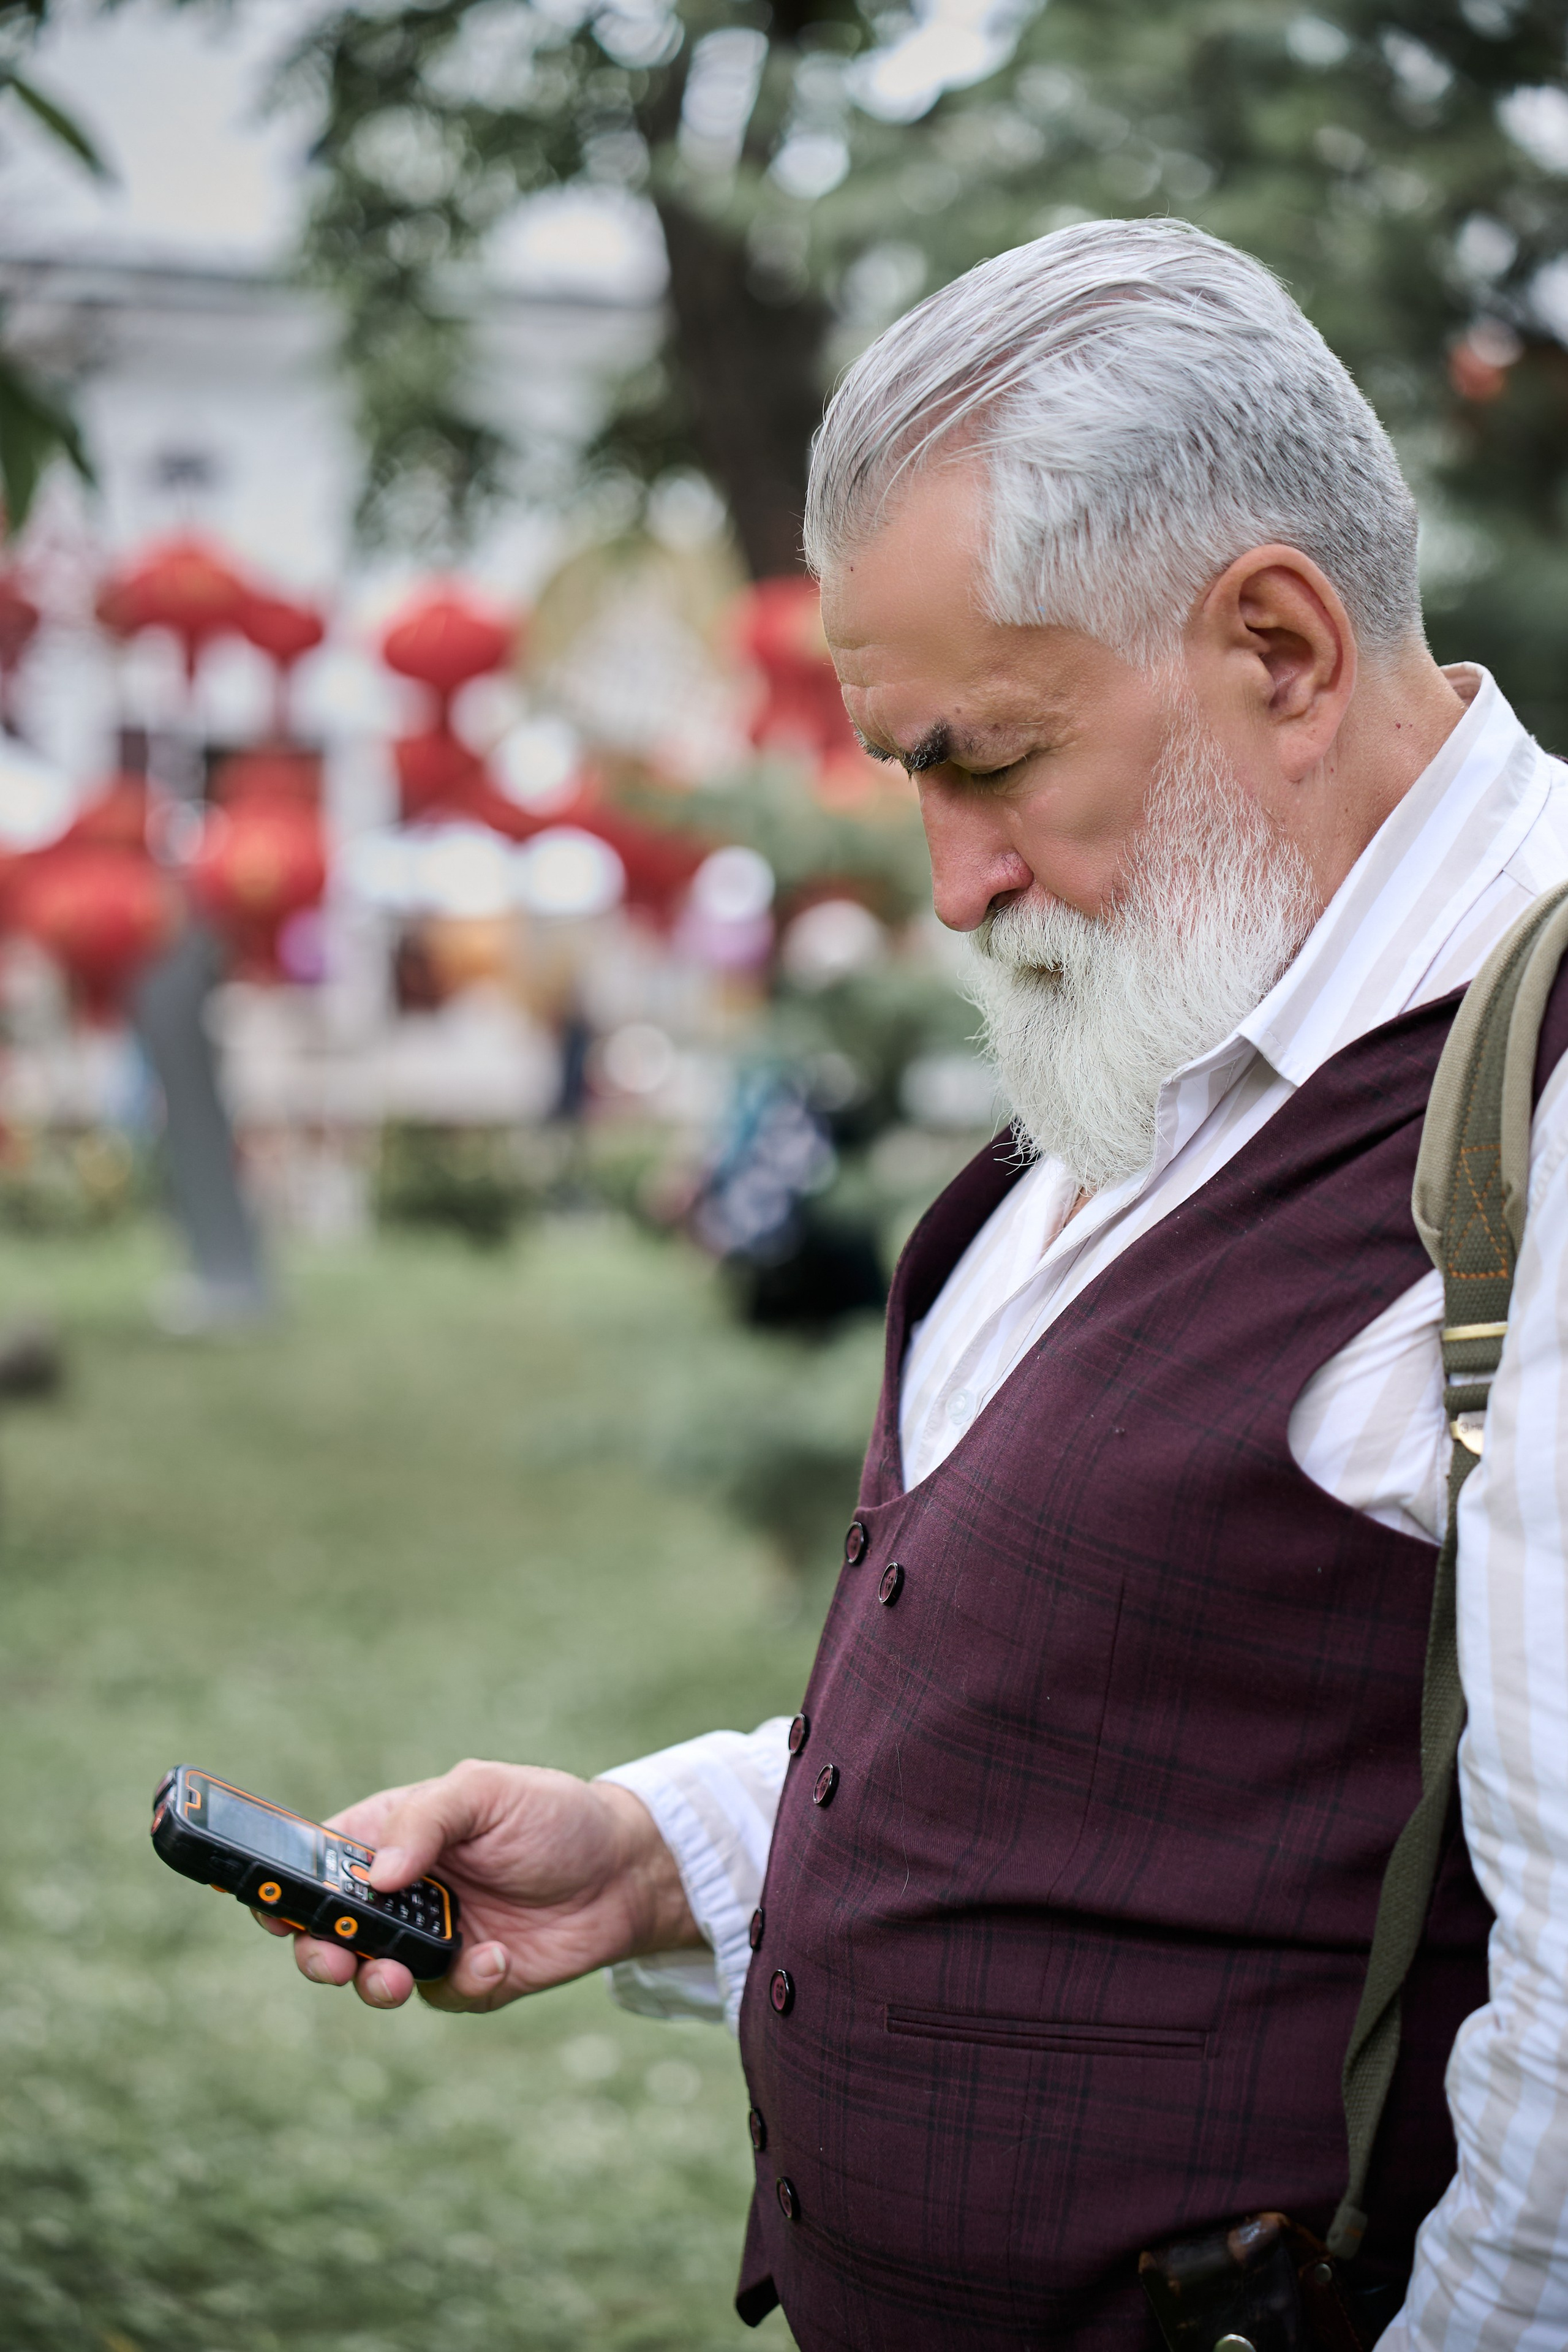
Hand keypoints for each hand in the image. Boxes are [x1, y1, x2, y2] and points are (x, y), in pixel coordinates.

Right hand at [252, 1760, 700, 2013]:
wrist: (626, 1871)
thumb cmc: (553, 1815)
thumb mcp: (487, 1792)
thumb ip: (427, 1820)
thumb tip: (376, 1873)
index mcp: (390, 1836)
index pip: (315, 1864)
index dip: (281, 1888)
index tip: (268, 1907)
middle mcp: (401, 1893)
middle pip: (328, 1932)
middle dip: (317, 1950)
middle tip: (333, 1959)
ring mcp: (432, 1940)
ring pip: (373, 1977)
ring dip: (375, 1983)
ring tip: (398, 1977)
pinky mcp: (470, 1980)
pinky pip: (443, 1999)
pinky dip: (464, 1985)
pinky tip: (497, 1958)